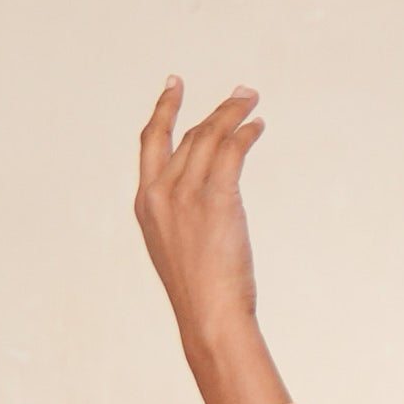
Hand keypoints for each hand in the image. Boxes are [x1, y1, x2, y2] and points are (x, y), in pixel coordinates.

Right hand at [135, 76, 265, 374]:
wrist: (209, 318)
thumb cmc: (201, 297)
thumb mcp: (179, 251)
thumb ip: (183, 221)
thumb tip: (210, 208)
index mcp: (146, 203)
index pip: (152, 142)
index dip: (164, 109)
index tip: (174, 85)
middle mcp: (161, 191)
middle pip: (189, 134)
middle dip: (215, 109)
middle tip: (240, 94)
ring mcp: (186, 193)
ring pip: (211, 136)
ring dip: (235, 115)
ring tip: (252, 102)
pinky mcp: (216, 198)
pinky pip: (232, 151)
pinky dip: (246, 134)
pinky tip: (257, 127)